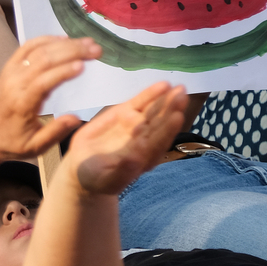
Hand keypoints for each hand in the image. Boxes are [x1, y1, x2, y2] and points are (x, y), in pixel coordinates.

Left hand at [0, 36, 95, 159]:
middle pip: (43, 60)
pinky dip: (45, 39)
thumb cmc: (12, 143)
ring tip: (87, 42)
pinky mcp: (10, 67)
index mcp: (21, 103)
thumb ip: (56, 132)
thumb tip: (76, 118)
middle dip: (72, 51)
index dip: (63, 72)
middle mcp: (14, 83)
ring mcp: (10, 72)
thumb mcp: (35, 147)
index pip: (43, 82)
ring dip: (63, 43)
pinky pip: (26, 47)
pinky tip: (63, 39)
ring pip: (37, 50)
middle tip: (95, 49)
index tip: (84, 65)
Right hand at [65, 82, 188, 196]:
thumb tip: (134, 160)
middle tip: (182, 95)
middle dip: (171, 110)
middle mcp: (145, 140)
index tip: (176, 116)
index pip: (159, 142)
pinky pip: (140, 103)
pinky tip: (163, 85)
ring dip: (166, 99)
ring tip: (178, 87)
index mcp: (145, 158)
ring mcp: (136, 125)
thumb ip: (122, 172)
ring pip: (154, 111)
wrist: (84, 169)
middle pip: (160, 124)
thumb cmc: (98, 179)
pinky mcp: (125, 114)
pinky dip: (151, 94)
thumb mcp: (107, 180)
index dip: (167, 129)